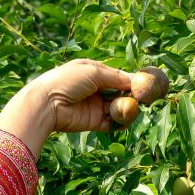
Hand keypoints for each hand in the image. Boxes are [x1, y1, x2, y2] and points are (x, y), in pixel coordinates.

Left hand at [0, 59, 162, 152]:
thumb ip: (116, 77)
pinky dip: (120, 122)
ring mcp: (95, 106)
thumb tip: (135, 80)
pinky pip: (111, 122)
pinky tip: (125, 119)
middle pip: (120, 92)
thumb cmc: (67, 81)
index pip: (118, 76)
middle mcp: (95, 88)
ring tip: (132, 108)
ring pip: (118, 107)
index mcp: (93, 71)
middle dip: (132, 95)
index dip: (132, 80)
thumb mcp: (94, 72)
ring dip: (127, 108)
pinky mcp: (93, 122)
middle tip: (145, 98)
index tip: (147, 84)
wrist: (47, 104)